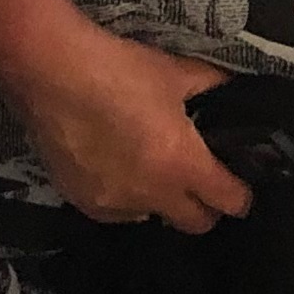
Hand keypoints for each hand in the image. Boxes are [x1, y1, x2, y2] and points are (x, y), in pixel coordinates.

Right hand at [16, 24, 253, 234]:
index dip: (240, 195)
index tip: (238, 187)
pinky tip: (115, 165)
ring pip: (153, 217)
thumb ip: (211, 85)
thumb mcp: (175, 73)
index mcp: (183, 164)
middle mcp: (152, 194)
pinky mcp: (84, 202)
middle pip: (196, 224)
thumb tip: (231, 87)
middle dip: (205, 207)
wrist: (52, 73)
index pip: (229, 202)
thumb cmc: (118, 69)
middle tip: (200, 181)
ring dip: (160, 200)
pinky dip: (124, 195)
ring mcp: (116, 204)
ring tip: (149, 166)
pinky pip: (118, 211)